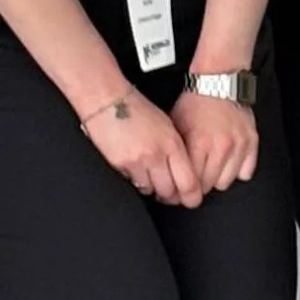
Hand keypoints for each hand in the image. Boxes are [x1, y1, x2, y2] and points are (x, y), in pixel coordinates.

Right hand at [79, 90, 202, 206]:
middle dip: (171, 195)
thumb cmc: (139, 109)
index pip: (188, 182)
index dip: (191, 196)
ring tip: (151, 177)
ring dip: (153, 188)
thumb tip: (184, 173)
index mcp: (171, 144)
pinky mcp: (118, 166)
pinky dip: (136, 181)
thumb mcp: (167, 126)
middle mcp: (155, 156)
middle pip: (169, 192)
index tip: (192, 199)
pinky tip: (136, 169)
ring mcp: (135, 162)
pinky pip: (132, 183)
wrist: (108, 100)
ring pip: (150, 191)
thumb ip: (176, 150)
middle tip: (171, 193)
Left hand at [170, 91, 259, 197]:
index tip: (180, 192)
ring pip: (226, 182)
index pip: (191, 183)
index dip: (183, 189)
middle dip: (199, 185)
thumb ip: (177, 153)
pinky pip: (246, 172)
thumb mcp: (176, 126)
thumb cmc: (195, 101)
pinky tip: (227, 162)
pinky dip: (236, 170)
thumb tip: (169, 174)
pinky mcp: (252, 142)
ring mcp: (239, 145)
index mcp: (200, 144)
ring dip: (217, 178)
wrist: (219, 80)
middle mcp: (221, 147)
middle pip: (208, 186)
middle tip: (194, 180)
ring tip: (210, 169)